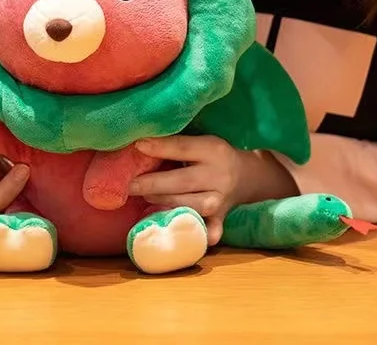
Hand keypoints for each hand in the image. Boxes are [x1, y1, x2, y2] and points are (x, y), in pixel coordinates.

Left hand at [128, 135, 296, 244]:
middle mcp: (218, 176)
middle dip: (152, 183)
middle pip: (181, 181)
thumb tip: (140, 145)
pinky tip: (177, 233)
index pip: (183, 148)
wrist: (248, 176)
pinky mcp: (221, 220)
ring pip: (188, 206)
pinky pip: (208, 231)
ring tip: (142, 200)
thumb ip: (177, 145)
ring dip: (163, 204)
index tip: (137, 146)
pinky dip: (195, 234)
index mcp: (213, 150)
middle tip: (129, 185)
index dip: (159, 147)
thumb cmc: (214, 156)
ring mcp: (220, 201)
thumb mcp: (202, 142)